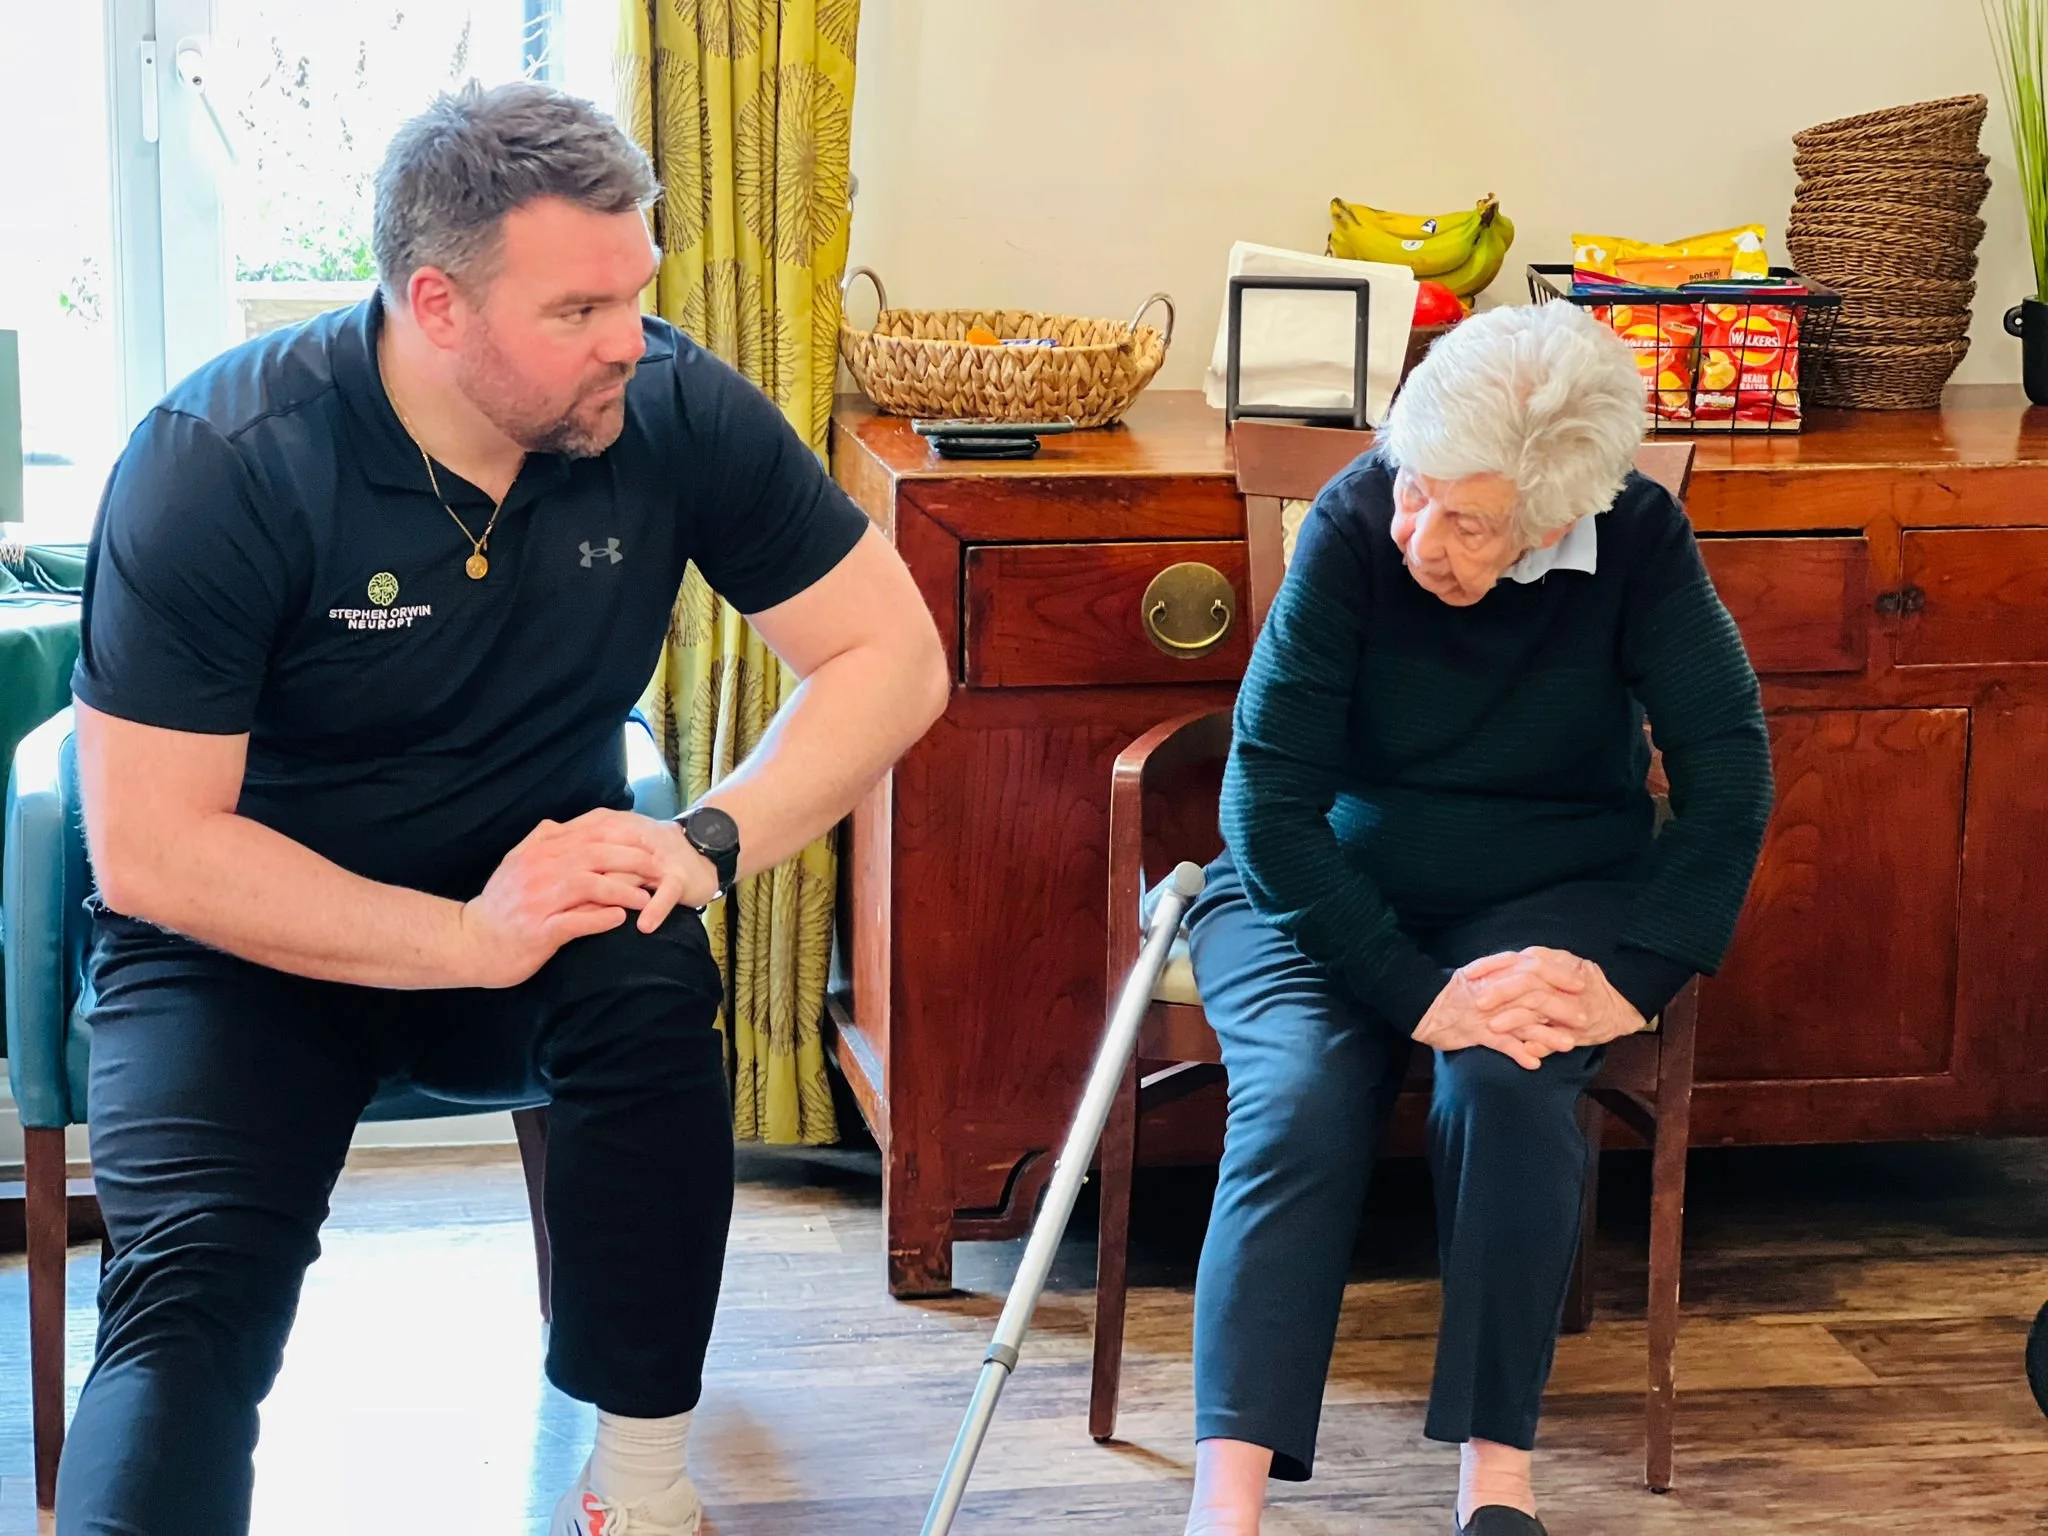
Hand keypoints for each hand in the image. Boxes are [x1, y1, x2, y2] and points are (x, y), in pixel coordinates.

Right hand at [456, 810, 715, 987]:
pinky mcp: (539, 931)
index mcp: (538, 851)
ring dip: (625, 890)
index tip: (652, 845)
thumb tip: (556, 823)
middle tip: (661, 870)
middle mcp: (539, 870)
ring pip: (591, 886)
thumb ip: (537, 842)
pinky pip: (576, 921)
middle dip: (635, 861)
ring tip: (648, 898)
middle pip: (597, 856)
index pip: (591, 835)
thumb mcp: (515, 865)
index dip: (626, 839)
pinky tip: (621, 919)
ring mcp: (538, 900)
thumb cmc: (501, 906)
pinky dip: (601, 919)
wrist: (471, 942)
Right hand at [1414, 963, 1580, 1070]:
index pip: (1535, 972)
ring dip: (1547, 1035)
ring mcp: (1487, 1013)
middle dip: (1562, 1009)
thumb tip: (1528, 970)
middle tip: (1585, 1018)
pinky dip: (1518, 1052)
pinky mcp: (1476, 1032)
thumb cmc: (1452, 992)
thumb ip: (1503, 973)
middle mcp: (1496, 993)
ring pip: (1523, 1022)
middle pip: (1535, 998)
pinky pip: (1501, 1044)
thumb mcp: (1478, 975)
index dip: (1559, 977)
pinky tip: (1534, 1063)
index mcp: (1498, 975)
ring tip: (1569, 1045)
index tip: (1581, 984)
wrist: (1422, 1003)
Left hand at [1465, 947, 1646, 1050]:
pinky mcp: (1576, 1029)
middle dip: (1501, 991)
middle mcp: (1561, 981)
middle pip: (1527, 980)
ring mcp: (1570, 1005)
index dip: (1492, 966)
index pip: (1518, 960)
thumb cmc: (1585, 982)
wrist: (1621, 1004)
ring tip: (1493, 1026)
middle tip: (1478, 1001)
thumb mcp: (1558, 964)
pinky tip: (1524, 1052)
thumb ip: (1532, 964)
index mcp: (1552, 962)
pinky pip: (1554, 1036)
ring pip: (1539, 1005)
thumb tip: (1499, 965)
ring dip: (1514, 1018)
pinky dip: (1539, 1043)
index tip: (1468, 973)